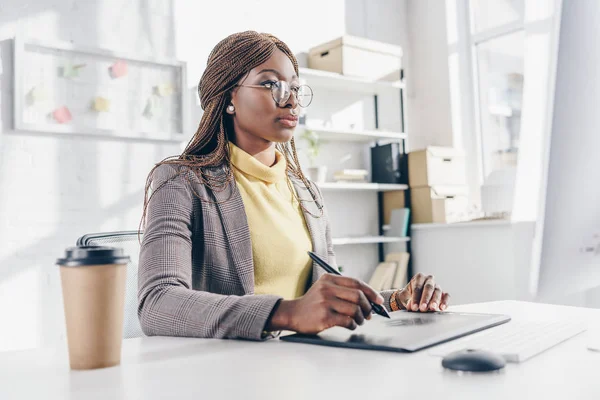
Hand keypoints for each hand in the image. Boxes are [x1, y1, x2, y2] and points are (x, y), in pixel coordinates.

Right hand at [267, 274, 383, 333]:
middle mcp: (327, 288)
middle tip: (369, 314)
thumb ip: (343, 290)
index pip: (356, 282)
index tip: (378, 301)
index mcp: (329, 279)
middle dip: (368, 307)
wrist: (293, 314)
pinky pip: (347, 321)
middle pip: (358, 295)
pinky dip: (353, 325)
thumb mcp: (325, 289)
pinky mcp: (324, 317)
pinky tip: (351, 325)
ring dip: (361, 318)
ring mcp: (325, 302)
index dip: (371, 292)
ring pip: (355, 309)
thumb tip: (370, 300)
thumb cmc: (313, 303)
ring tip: (359, 321)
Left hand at [394, 273, 449, 311]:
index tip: (414, 307)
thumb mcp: (405, 297)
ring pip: (437, 292)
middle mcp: (429, 280)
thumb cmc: (409, 296)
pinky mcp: (443, 294)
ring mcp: (437, 286)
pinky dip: (445, 302)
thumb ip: (408, 301)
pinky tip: (442, 308)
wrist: (413, 299)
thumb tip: (411, 306)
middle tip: (423, 308)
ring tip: (432, 308)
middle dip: (425, 298)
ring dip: (435, 301)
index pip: (417, 287)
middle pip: (428, 288)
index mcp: (419, 277)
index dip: (415, 298)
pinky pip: (446, 296)